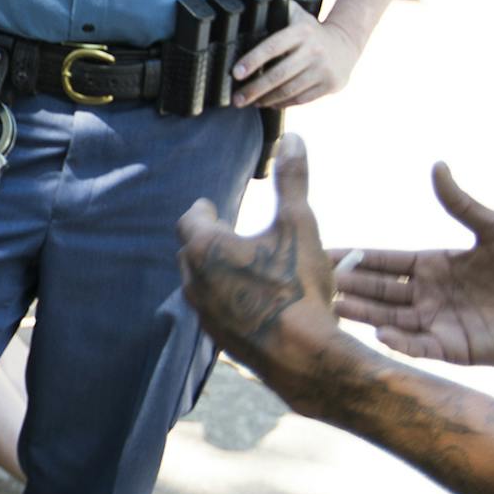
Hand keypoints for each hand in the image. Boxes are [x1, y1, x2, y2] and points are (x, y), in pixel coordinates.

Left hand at [177, 136, 345, 405]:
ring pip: (200, 282)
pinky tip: (252, 300)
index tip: (212, 206)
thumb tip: (293, 138)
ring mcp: (203, 313)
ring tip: (241, 265)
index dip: (203, 210)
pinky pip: (214, 309)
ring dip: (215, 270)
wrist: (302, 355)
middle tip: (227, 232)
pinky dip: (226, 297)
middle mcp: (194, 280)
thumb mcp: (300, 225)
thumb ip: (292, 180)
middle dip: (207, 238)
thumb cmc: (298, 286)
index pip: (191, 218)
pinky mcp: (217, 338)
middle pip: (191, 250)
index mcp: (206, 248)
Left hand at [230, 2, 361, 108]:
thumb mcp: (297, 15)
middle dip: (254, 89)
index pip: (272, 47)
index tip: (236, 73)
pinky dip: (282, 103)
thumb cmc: (310, 31)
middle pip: (278, 75)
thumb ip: (276, 12)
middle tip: (237, 99)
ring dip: (266, 99)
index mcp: (301, 31)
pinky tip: (270, 103)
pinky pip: (301, 99)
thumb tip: (244, 14)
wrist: (346, 44)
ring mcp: (323, 69)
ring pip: (288, 90)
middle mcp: (313, 50)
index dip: (252, 61)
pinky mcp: (329, 85)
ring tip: (251, 101)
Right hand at [332, 163, 493, 366]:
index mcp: (436, 264)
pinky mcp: (455, 349)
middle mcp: (431, 294)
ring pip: (390, 318)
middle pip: (379, 290)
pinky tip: (378, 335)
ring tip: (334, 309)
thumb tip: (437, 165)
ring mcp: (440, 323)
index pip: (385, 260)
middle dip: (348, 287)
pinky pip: (419, 346)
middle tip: (313, 284)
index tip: (321, 251)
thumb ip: (462, 204)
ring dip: (363, 315)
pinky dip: (399, 342)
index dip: (356, 256)